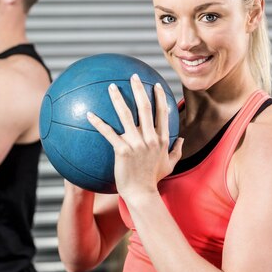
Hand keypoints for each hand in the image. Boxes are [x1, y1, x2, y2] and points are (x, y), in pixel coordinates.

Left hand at [87, 74, 182, 200]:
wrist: (142, 194)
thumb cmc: (154, 180)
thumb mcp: (170, 165)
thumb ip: (177, 150)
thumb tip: (182, 139)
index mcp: (161, 139)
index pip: (162, 113)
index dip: (159, 97)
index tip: (155, 85)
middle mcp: (150, 138)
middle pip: (145, 107)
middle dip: (139, 89)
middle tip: (133, 77)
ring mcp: (136, 143)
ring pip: (126, 115)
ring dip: (118, 98)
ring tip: (111, 87)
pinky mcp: (122, 150)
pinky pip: (108, 132)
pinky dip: (98, 122)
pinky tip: (89, 114)